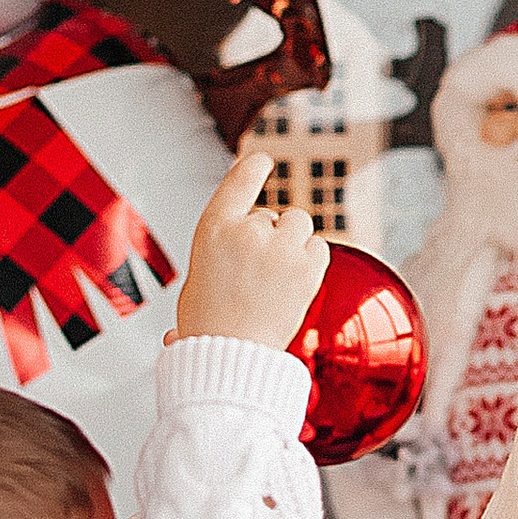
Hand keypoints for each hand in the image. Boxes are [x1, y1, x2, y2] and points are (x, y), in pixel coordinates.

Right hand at [174, 147, 330, 354]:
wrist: (229, 358)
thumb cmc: (208, 326)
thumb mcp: (197, 278)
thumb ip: (220, 256)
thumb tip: (216, 277)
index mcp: (213, 228)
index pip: (239, 181)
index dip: (254, 168)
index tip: (264, 161)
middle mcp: (248, 230)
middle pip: (272, 214)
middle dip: (270, 235)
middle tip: (256, 271)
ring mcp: (280, 247)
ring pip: (299, 223)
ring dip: (292, 241)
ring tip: (276, 274)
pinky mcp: (308, 268)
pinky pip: (320, 245)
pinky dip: (312, 258)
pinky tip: (296, 278)